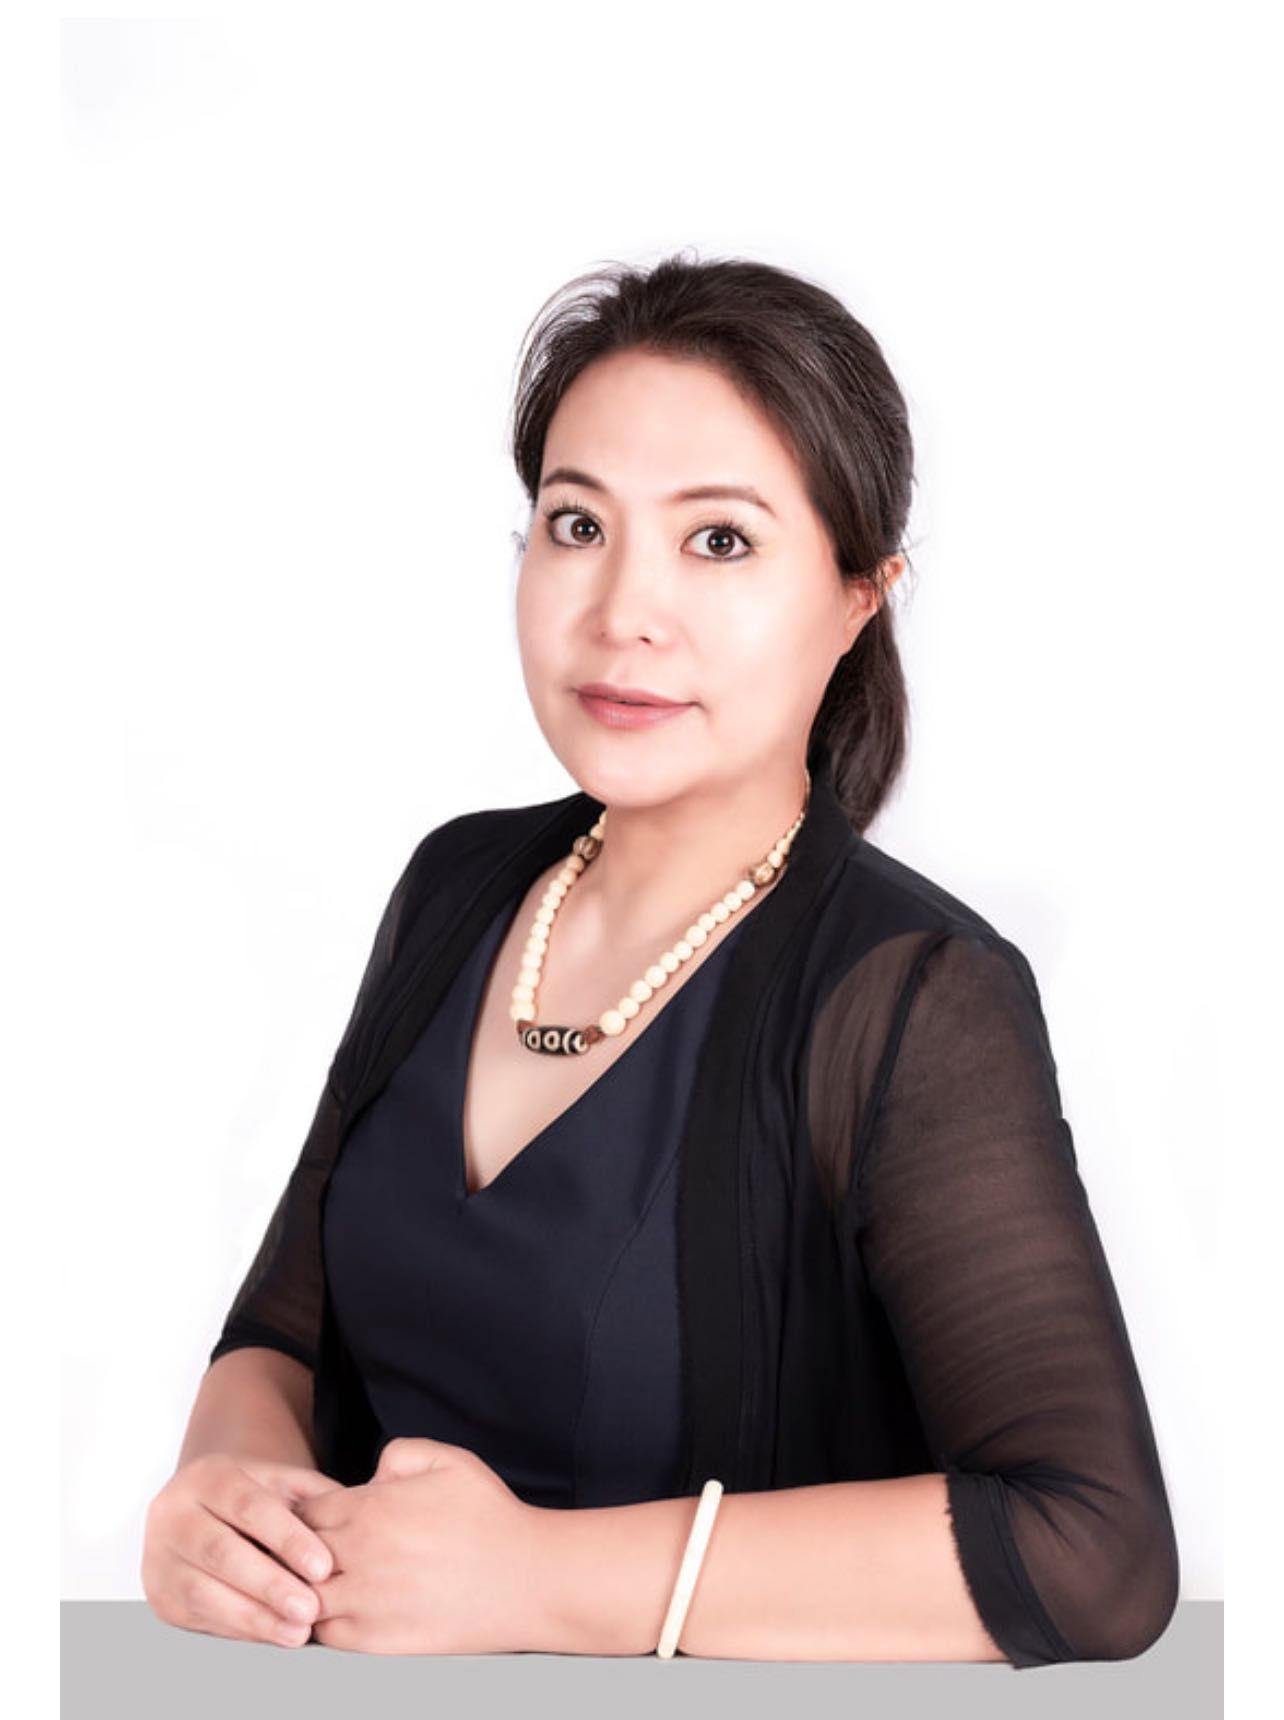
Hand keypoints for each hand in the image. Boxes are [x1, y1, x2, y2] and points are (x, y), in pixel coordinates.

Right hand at [141, 1454, 343, 1647]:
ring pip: (204, 1591)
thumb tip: (362, 1512)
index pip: (248, 1506)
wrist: (209, 1509)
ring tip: (297, 1631)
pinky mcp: (161, 1595)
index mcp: (208, 1475)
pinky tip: (272, 1633)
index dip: (287, 1537)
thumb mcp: (286, 1483)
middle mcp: (173, 1513)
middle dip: (269, 1584)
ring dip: (254, 1616)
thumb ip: (318, 1496)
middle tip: (311, 1608)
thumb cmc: (260, 1497)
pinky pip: (200, 1616)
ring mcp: (161, 1556)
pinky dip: (240, 1628)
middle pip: (221, 1551)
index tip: (324, 1566)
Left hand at [292, 1436, 545, 1654]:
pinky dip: (326, 1622)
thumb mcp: (448, 1460)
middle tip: (313, 1550)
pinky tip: (346, 1608)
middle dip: (297, 1550)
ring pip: (301, 1600)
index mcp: (369, 1510)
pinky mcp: (376, 1641)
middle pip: (293, 1555)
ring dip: (306, 1590)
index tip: (320, 1516)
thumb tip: (368, 1477)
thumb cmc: (489, 1517)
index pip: (302, 1511)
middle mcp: (357, 1558)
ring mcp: (363, 1604)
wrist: (526, 1579)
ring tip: (327, 1581)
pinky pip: (326, 1635)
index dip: (305, 1512)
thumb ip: (398, 1454)